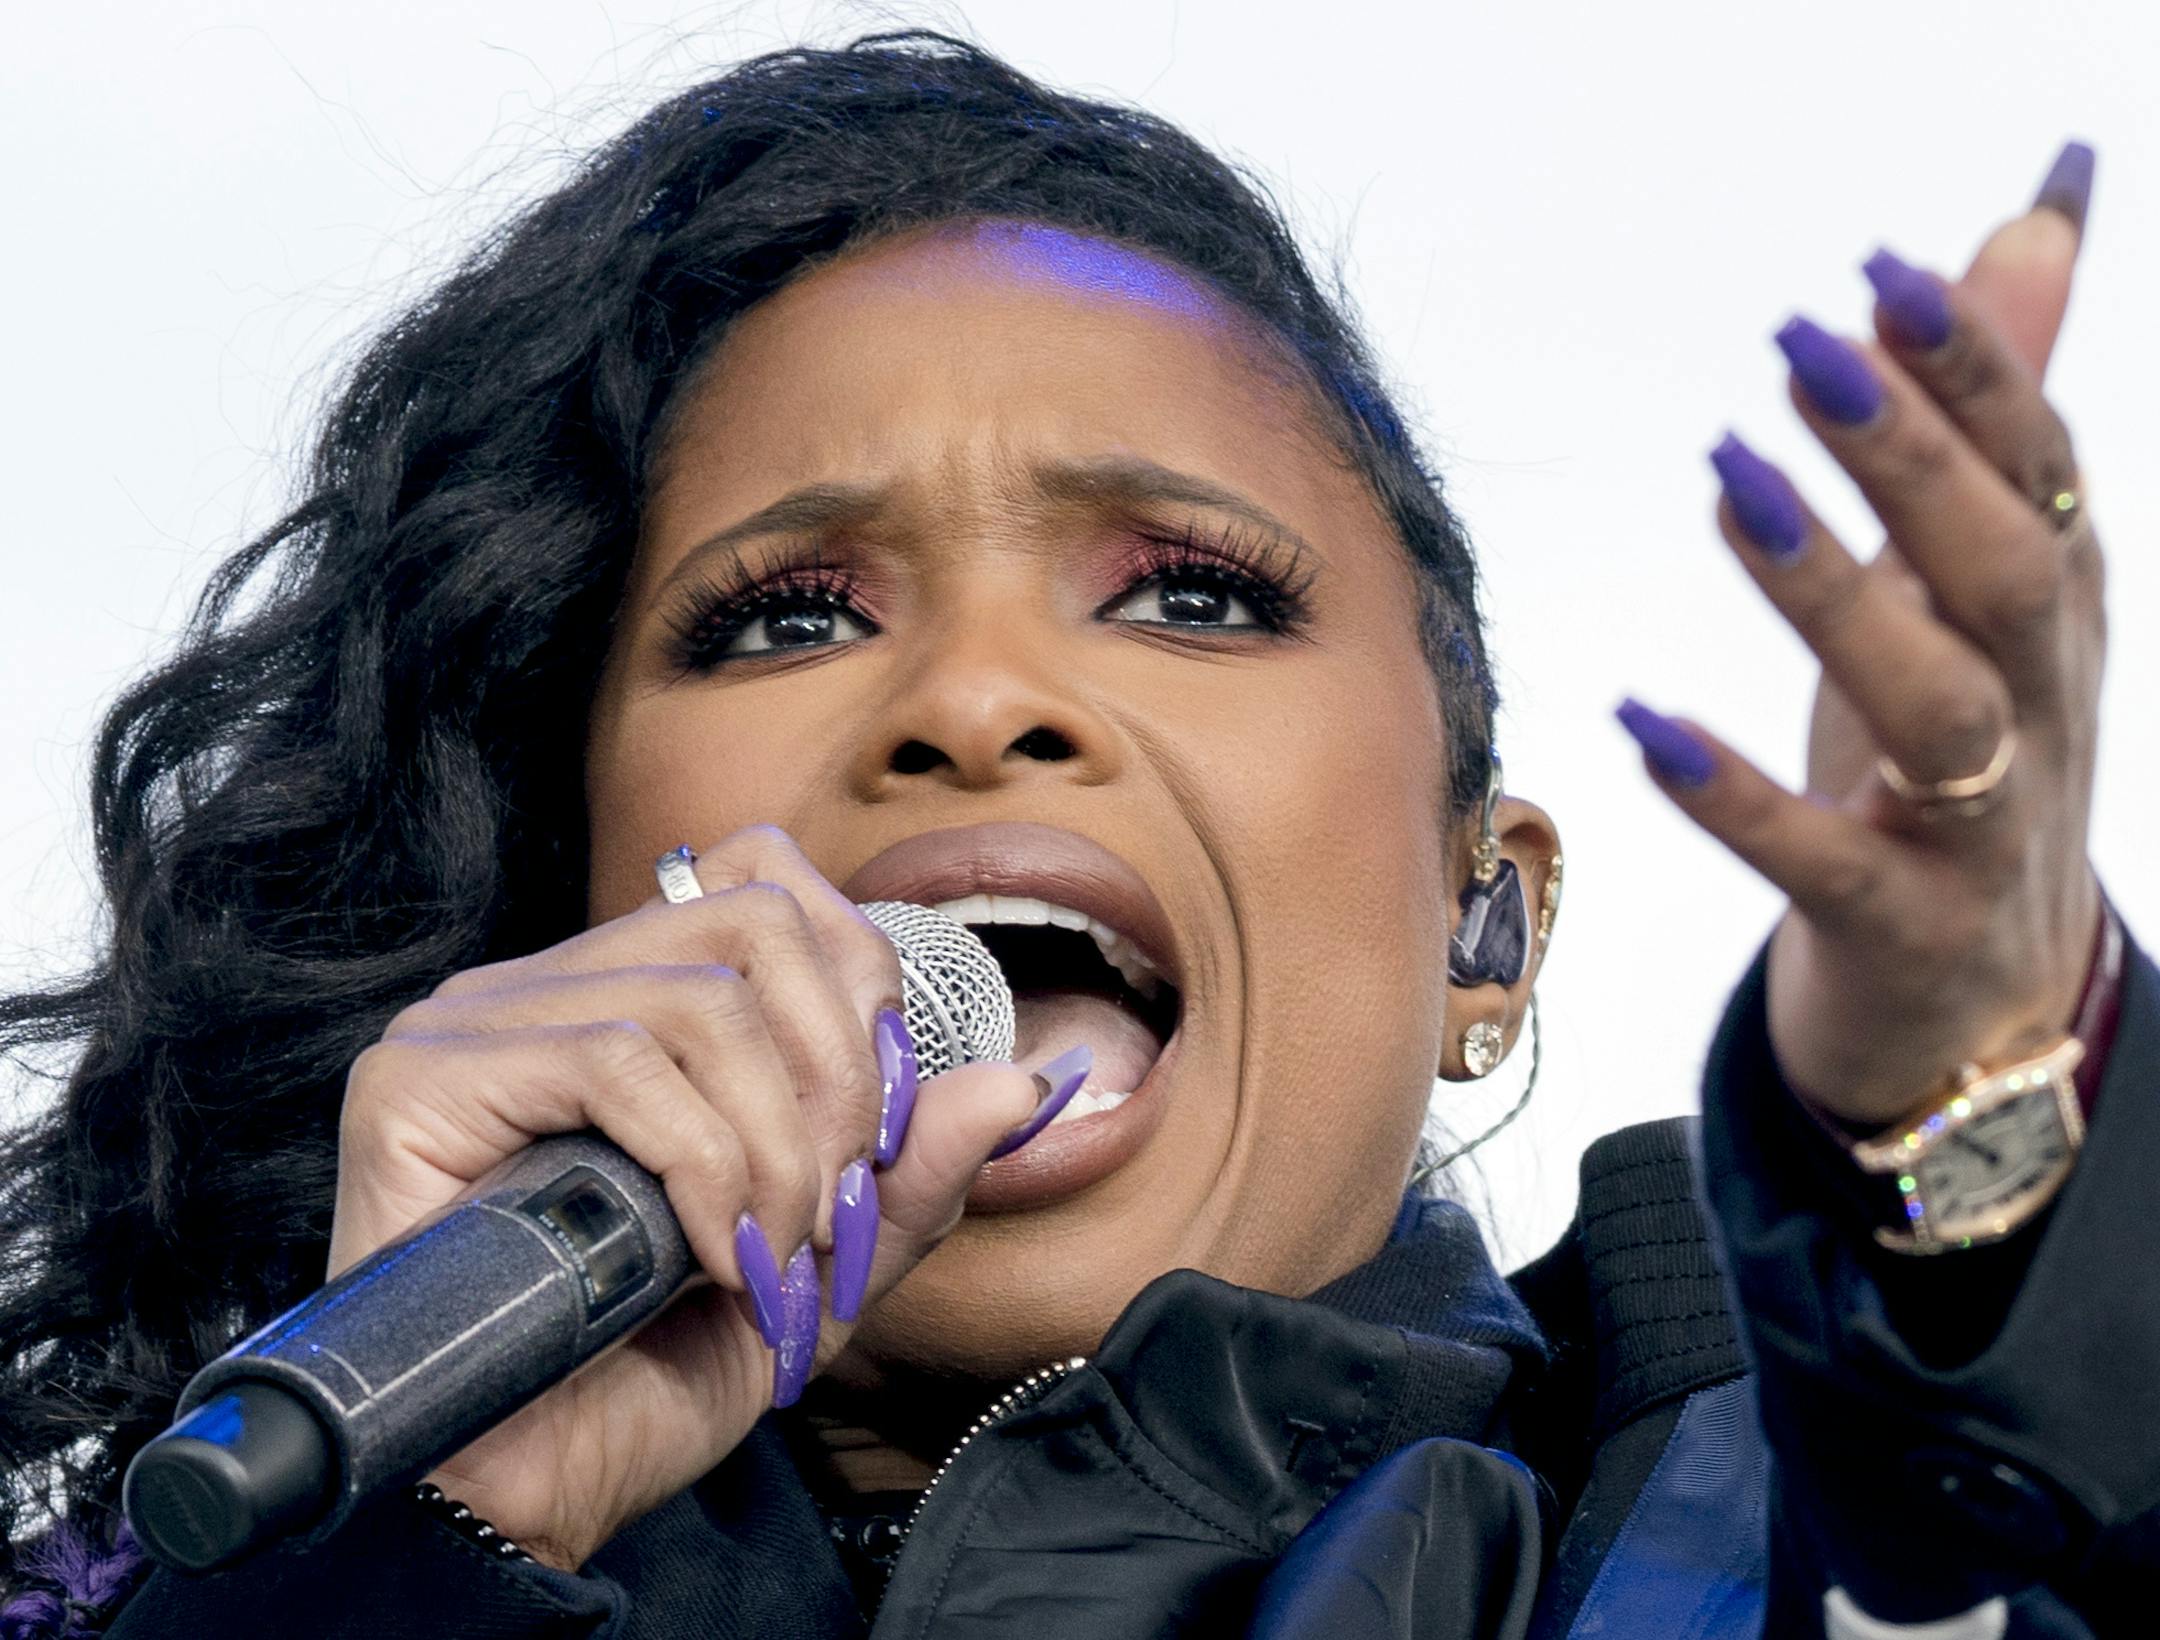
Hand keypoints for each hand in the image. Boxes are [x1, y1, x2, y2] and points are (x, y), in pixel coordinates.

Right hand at [329, 825, 1045, 1568]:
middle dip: (840, 1076)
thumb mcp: (818, 1266)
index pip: (763, 880)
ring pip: (703, 1002)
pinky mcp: (419, 1082)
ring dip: (777, 1147)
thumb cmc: (649, 1376)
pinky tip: (705, 1260)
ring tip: (768, 1259)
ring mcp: (472, 1024)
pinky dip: (704, 1168)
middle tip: (832, 1209)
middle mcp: (546, 988)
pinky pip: (620, 1063)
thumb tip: (1020, 1081)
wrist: (525, 1497)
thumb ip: (910, 1174)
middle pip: (754, 924)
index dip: (857, 979)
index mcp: (630, 1001)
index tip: (884, 1123)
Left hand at [1618, 146, 2105, 1125]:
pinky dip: (1736, 800)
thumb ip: (1984, 421)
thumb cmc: (1959, 767)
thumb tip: (2022, 221)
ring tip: (1731, 485)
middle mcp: (2040, 709)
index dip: (1976, 373)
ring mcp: (1982, 830)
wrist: (1979, 1009)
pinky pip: (1823, 866)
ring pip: (1935, 707)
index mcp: (2055, 615)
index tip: (1881, 277)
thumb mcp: (1973, 591)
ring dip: (1836, 593)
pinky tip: (1643, 724)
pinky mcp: (1903, 929)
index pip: (2036, 473)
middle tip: (1802, 354)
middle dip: (1914, 458)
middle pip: (2004, 571)